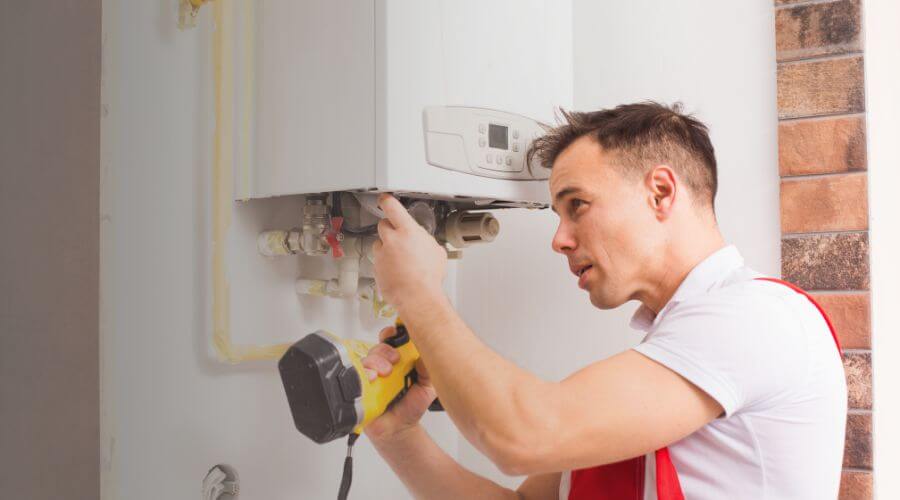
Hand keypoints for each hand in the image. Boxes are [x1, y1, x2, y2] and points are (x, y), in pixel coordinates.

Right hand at [362, 325, 437, 441]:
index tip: (396, 334)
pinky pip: (356, 377)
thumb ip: (428, 369)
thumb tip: (426, 351)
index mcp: (398, 361)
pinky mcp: (360, 389)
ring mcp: (371, 377)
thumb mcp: (427, 386)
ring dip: (375, 362)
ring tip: (384, 374)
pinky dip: (363, 375)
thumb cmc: (411, 406)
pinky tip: (372, 379)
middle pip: (378, 347)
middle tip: (394, 361)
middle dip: (385, 350)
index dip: (392, 334)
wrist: (400, 429)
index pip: (391, 340)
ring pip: (366, 359)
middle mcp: (383, 366)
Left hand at [372, 194, 446, 311]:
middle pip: (383, 225)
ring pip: (379, 244)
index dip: (386, 201)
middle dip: (389, 229)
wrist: (418, 297)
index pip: (392, 208)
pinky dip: (385, 265)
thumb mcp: (437, 253)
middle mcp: (392, 240)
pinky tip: (397, 272)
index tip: (384, 199)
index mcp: (408, 231)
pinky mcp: (376, 268)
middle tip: (398, 238)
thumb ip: (426, 241)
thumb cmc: (429, 277)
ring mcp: (381, 254)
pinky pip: (378, 262)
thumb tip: (425, 243)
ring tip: (399, 260)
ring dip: (386, 248)